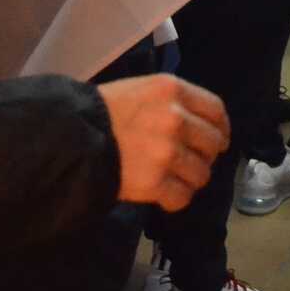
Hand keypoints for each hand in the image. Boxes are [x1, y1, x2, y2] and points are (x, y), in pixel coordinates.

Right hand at [97, 74, 229, 212]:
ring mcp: (167, 152)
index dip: (221, 128)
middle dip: (206, 156)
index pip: (215, 110)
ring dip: (191, 180)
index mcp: (172, 90)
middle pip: (213, 144)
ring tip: (175, 180)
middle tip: (192, 162)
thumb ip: (170, 102)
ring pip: (201, 174)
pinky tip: (164, 196)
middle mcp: (176, 119)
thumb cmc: (101, 111)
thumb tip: (196, 122)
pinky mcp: (155, 183)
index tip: (218, 139)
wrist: (68, 138)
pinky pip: (182, 197)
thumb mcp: (140, 90)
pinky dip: (176, 200)